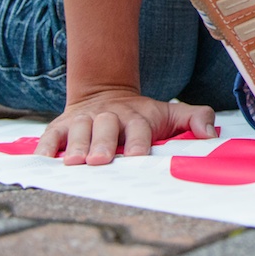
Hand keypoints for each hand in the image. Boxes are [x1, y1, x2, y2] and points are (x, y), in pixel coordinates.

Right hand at [35, 89, 216, 165]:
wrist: (106, 94)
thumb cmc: (143, 115)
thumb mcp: (172, 112)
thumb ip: (196, 119)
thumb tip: (212, 134)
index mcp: (137, 117)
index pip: (139, 130)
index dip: (138, 142)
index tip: (137, 156)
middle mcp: (109, 117)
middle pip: (106, 129)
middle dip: (103, 144)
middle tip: (102, 160)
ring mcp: (83, 121)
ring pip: (77, 131)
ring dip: (75, 145)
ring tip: (74, 161)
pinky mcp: (61, 126)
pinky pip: (50, 136)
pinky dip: (45, 147)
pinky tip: (42, 159)